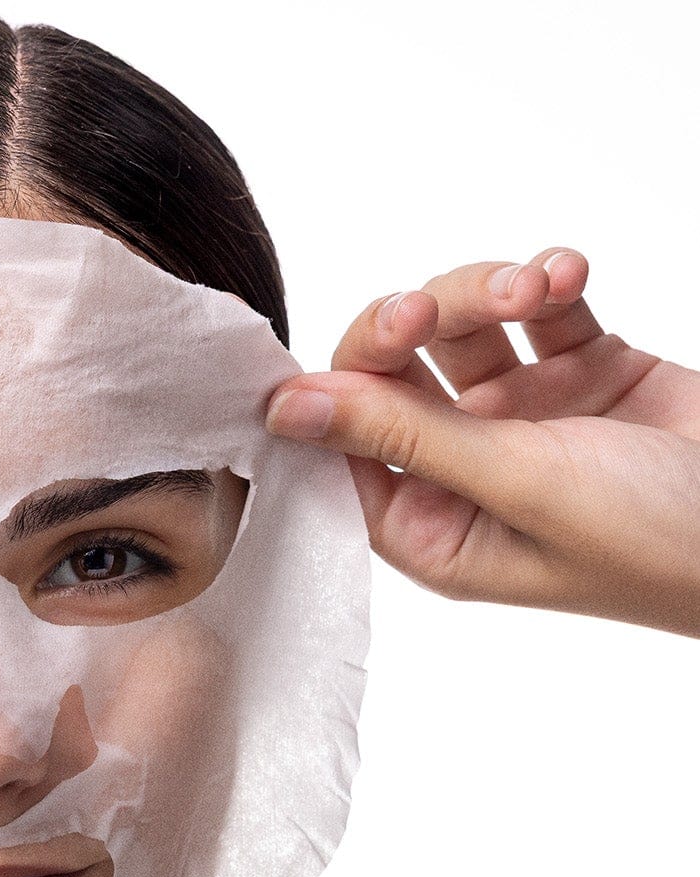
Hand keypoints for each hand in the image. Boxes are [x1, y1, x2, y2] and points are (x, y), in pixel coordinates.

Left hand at [264, 250, 699, 638]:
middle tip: (431, 308)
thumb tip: (287, 408)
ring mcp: (519, 420)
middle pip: (389, 375)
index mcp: (427, 526)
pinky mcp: (579, 373)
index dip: (333, 391)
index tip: (360, 346)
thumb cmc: (653, 538)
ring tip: (537, 286)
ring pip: (457, 328)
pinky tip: (567, 275)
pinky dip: (545, 281)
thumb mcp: (516, 483)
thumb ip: (401, 436)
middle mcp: (461, 473)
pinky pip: (534, 308)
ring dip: (483, 292)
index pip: (340, 449)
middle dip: (407, 326)